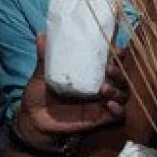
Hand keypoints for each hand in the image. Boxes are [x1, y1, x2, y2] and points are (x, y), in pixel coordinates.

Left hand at [13, 33, 129, 153]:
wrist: (33, 122)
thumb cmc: (39, 96)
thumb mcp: (42, 75)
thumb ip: (45, 58)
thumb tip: (41, 35)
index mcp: (90, 74)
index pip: (111, 61)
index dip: (117, 54)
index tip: (115, 48)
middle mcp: (100, 86)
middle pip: (122, 77)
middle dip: (120, 71)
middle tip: (109, 68)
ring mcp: (101, 103)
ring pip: (123, 94)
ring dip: (118, 90)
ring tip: (104, 88)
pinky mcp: (100, 118)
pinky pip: (118, 115)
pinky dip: (118, 110)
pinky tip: (109, 105)